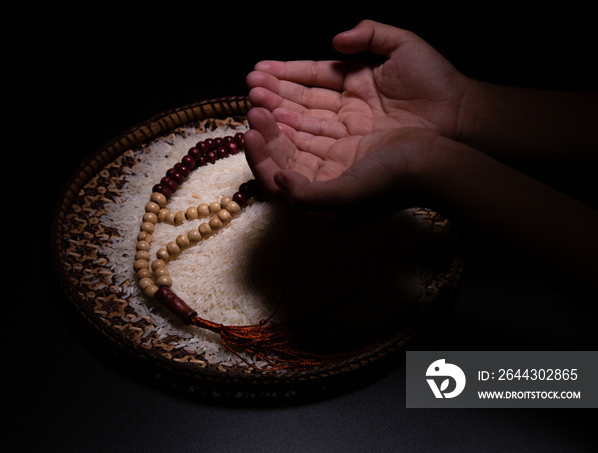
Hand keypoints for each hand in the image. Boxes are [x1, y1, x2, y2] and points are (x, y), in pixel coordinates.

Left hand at [245, 106, 440, 213]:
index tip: (250, 132)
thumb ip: (309, 196)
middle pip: (282, 163)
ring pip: (294, 147)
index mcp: (320, 210)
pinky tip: (285, 106)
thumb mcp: (349, 194)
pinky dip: (296, 122)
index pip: (277, 185)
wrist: (435, 166)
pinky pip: (310, 136)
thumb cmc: (393, 182)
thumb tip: (278, 181)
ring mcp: (334, 170)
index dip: (260, 158)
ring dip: (277, 126)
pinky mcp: (345, 152)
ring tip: (262, 102)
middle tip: (254, 110)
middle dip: (266, 137)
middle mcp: (323, 192)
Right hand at [246, 20, 471, 141]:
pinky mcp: (352, 158)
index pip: (312, 77)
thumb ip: (369, 35)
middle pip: (302, 103)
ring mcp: (348, 135)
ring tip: (256, 109)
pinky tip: (275, 135)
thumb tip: (335, 41)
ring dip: (278, 118)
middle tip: (251, 90)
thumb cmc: (437, 82)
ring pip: (304, 126)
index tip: (259, 71)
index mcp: (354, 83)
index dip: (286, 73)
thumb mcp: (403, 46)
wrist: (462, 118)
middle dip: (274, 96)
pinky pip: (316, 151)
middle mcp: (346, 111)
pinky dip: (293, 144)